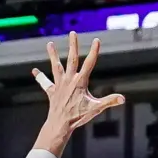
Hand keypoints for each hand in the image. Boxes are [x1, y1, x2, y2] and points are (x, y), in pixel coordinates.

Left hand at [31, 34, 123, 150]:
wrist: (60, 124)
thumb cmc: (78, 116)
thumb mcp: (95, 108)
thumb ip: (109, 101)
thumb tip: (123, 99)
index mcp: (80, 82)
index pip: (89, 63)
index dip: (94, 51)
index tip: (96, 40)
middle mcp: (69, 80)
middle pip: (71, 59)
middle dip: (73, 46)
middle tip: (72, 33)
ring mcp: (59, 84)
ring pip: (56, 66)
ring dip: (53, 55)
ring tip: (49, 44)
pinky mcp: (52, 91)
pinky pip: (45, 83)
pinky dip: (40, 77)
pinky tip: (34, 71)